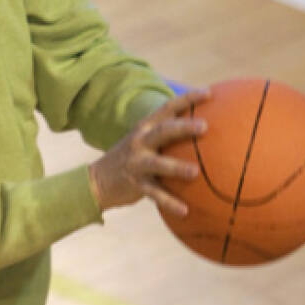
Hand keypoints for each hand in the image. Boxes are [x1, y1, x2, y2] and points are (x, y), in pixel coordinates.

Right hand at [89, 88, 209, 217]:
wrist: (96, 182)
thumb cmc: (129, 160)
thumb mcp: (142, 142)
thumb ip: (165, 136)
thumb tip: (202, 131)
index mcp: (145, 128)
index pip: (167, 108)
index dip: (187, 99)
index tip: (209, 93)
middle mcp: (140, 142)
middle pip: (163, 131)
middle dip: (183, 127)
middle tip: (205, 126)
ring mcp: (137, 164)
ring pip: (158, 164)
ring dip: (176, 167)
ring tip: (195, 172)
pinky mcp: (135, 184)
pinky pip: (155, 195)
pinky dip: (170, 203)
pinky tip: (185, 211)